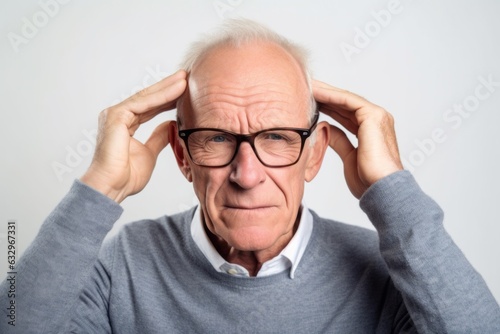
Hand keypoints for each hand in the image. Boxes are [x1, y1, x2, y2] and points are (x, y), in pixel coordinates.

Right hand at [80, 70, 186, 202]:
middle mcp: (118, 116)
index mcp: (124, 124)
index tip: (185, 92)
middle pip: (148, 98)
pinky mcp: (116, 117)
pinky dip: (160, 96)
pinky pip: (142, 103)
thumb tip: (169, 125)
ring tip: (185, 78)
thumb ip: (158, 137)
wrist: (112, 187)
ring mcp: (115, 114)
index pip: (150, 107)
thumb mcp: (149, 153)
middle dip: (168, 87)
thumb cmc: (126, 176)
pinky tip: (176, 89)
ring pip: (146, 98)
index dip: (167, 99)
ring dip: (167, 87)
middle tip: (187, 76)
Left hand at [313, 80, 402, 198]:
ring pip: (345, 99)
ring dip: (325, 92)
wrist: (381, 189)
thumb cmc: (368, 180)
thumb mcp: (349, 157)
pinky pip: (348, 101)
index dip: (327, 106)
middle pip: (345, 103)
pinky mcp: (373, 116)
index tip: (309, 102)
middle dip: (324, 96)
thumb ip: (340, 141)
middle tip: (304, 88)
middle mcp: (376, 119)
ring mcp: (377, 116)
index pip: (346, 113)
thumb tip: (327, 129)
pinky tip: (316, 92)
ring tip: (307, 86)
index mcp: (372, 129)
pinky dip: (331, 96)